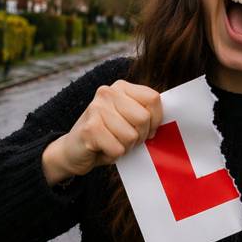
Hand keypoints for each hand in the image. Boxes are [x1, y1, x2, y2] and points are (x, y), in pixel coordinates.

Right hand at [42, 80, 162, 185]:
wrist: (73, 151)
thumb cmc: (108, 135)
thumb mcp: (129, 119)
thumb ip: (146, 113)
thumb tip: (167, 121)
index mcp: (121, 87)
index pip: (153, 99)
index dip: (156, 119)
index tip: (148, 129)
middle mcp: (107, 92)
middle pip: (144, 118)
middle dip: (140, 136)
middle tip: (126, 139)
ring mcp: (96, 109)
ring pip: (131, 136)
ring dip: (126, 147)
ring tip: (112, 143)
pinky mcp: (89, 129)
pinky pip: (118, 148)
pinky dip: (114, 155)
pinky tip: (102, 149)